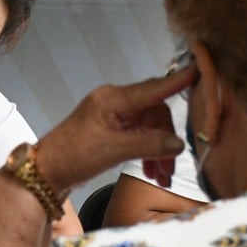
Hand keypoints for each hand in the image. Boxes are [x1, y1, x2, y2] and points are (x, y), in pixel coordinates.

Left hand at [38, 66, 195, 192]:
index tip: (201, 69)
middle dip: (166, 140)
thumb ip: (148, 144)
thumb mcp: (113, 150)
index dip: (179, 81)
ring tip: (162, 177)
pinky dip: (146, 152)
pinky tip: (150, 171)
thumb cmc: (74, 156)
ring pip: (148, 127)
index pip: (154, 87)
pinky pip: (137, 136)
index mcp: (114, 99)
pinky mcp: (109, 131)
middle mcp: (114, 102)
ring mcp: (112, 117)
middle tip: (170, 168)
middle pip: (155, 112)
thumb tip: (179, 144)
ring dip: (158, 151)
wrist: (45, 173)